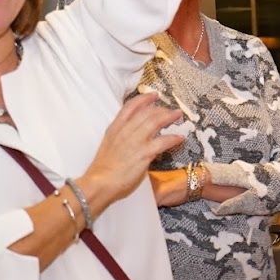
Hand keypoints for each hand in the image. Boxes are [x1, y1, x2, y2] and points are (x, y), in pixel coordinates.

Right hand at [79, 94, 185, 213]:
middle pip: (146, 112)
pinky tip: (180, 138)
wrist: (100, 183)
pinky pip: (163, 141)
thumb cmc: (103, 170)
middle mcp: (125, 131)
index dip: (144, 99)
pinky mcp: (144, 153)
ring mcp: (135, 141)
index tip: (154, 95)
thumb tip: (134, 137)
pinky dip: (173, 138)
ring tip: (178, 115)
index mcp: (115, 128)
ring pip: (155, 122)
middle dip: (160, 109)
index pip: (130, 107)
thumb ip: (121, 138)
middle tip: (170, 110)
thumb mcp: (109, 146)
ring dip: (169, 117)